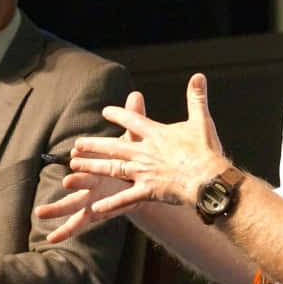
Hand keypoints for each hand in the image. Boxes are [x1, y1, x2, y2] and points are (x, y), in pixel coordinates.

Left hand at [41, 75, 227, 239]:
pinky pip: (125, 199)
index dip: (118, 115)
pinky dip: (111, 204)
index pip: (132, 121)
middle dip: (94, 144)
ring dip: (92, 167)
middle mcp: (145, 152)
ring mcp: (144, 173)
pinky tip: (95, 207)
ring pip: (112, 169)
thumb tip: (198, 76)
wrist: (207, 178)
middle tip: (77, 144)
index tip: (105, 112)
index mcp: (156, 134)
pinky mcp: (147, 192)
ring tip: (75, 166)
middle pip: (114, 146)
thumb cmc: (205, 150)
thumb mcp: (201, 121)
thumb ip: (196, 98)